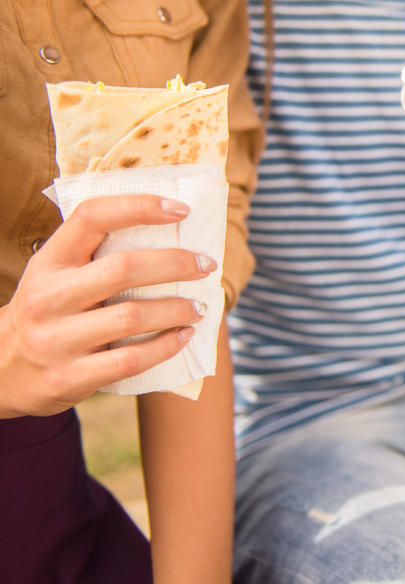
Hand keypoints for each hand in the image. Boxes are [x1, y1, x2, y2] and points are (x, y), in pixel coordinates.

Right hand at [0, 196, 212, 417]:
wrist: (0, 374)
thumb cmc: (49, 313)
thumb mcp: (56, 276)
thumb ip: (96, 255)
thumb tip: (171, 227)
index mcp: (48, 262)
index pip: (91, 217)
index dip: (138, 206)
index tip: (181, 209)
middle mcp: (48, 297)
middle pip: (123, 268)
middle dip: (175, 264)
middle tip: (205, 266)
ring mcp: (55, 340)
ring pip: (132, 316)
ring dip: (177, 309)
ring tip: (199, 306)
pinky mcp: (69, 377)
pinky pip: (131, 359)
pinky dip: (166, 346)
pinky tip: (183, 336)